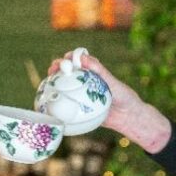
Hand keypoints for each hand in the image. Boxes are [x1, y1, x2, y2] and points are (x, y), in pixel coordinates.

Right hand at [48, 51, 171, 151]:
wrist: (127, 118)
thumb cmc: (123, 97)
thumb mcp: (112, 83)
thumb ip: (100, 71)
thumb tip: (85, 57)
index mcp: (93, 72)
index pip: (78, 60)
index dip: (69, 58)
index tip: (65, 60)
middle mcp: (85, 81)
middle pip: (67, 71)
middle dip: (57, 68)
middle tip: (53, 69)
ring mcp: (80, 94)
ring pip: (64, 86)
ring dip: (54, 83)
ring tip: (48, 83)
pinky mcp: (78, 106)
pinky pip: (66, 102)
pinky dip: (57, 100)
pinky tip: (50, 102)